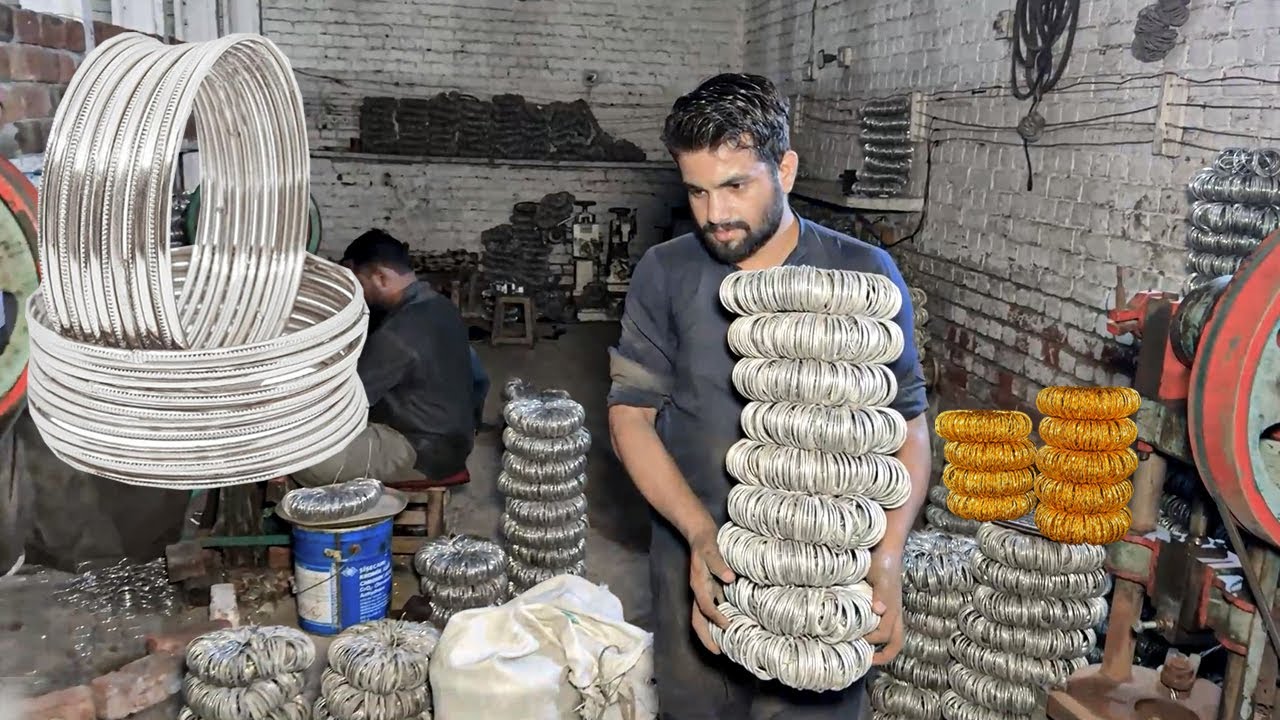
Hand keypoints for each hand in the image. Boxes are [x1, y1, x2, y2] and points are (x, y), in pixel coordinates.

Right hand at [688, 526, 735, 653]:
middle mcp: (699, 592)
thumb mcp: (711, 549)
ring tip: (724, 644)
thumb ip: (719, 563)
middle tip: (718, 652)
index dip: (716, 618)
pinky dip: (718, 618)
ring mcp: (704, 591)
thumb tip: (730, 578)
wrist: (699, 532)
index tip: (728, 626)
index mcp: (698, 585)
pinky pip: (712, 608)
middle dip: (706, 637)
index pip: (705, 607)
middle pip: (698, 620)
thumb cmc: (706, 542)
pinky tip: (731, 623)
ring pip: (703, 617)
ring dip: (711, 631)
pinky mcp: (710, 588)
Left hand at [865, 549, 904, 664]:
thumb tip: (879, 611)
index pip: (883, 635)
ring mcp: (891, 609)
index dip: (870, 641)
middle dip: (882, 654)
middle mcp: (893, 612)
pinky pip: (887, 625)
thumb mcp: (880, 576)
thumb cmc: (882, 561)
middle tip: (863, 658)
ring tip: (863, 652)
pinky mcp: (884, 603)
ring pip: (893, 636)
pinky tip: (860, 632)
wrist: (886, 547)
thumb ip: (881, 593)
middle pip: (895, 641)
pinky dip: (877, 634)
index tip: (853, 640)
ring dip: (881, 647)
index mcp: (892, 609)